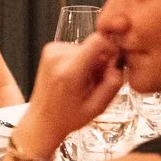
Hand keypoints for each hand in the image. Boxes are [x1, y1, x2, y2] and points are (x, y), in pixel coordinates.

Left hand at [19, 32, 127, 149]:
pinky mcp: (50, 50)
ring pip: (85, 47)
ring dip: (90, 63)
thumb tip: (118, 62)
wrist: (43, 120)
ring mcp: (51, 52)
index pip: (97, 41)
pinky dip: (80, 61)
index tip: (113, 62)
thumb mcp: (98, 107)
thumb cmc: (67, 117)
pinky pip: (76, 49)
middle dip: (100, 62)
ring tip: (84, 83)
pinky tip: (75, 78)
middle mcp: (57, 57)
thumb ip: (113, 83)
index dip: (111, 48)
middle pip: (93, 46)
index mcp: (69, 71)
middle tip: (95, 82)